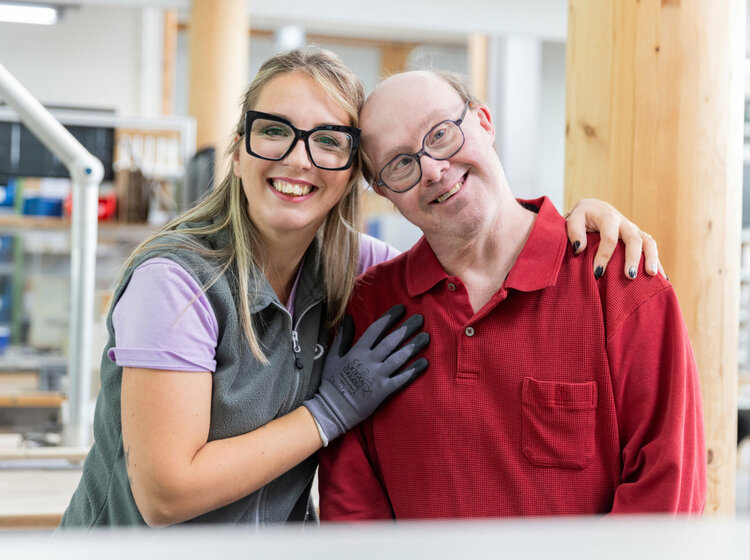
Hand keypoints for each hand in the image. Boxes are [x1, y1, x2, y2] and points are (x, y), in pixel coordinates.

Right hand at [303, 304, 428, 443]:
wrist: (332, 408)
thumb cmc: (331, 382)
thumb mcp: (334, 356)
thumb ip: (343, 336)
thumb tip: (347, 317)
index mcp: (358, 351)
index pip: (376, 329)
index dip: (390, 318)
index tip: (402, 309)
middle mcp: (370, 361)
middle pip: (391, 341)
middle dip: (407, 328)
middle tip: (420, 319)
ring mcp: (377, 376)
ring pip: (399, 358)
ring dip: (413, 346)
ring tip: (426, 337)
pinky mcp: (383, 391)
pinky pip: (401, 379)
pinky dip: (413, 370)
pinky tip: (425, 363)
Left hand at [565, 198, 664, 278]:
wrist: (594, 208)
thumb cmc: (582, 216)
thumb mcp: (573, 218)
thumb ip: (573, 231)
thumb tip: (579, 248)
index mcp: (608, 217)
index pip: (609, 238)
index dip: (604, 256)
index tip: (597, 273)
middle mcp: (624, 223)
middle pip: (634, 239)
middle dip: (633, 258)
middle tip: (629, 276)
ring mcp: (634, 230)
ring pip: (649, 242)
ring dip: (652, 258)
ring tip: (652, 275)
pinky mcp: (639, 237)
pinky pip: (651, 248)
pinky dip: (658, 262)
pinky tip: (662, 277)